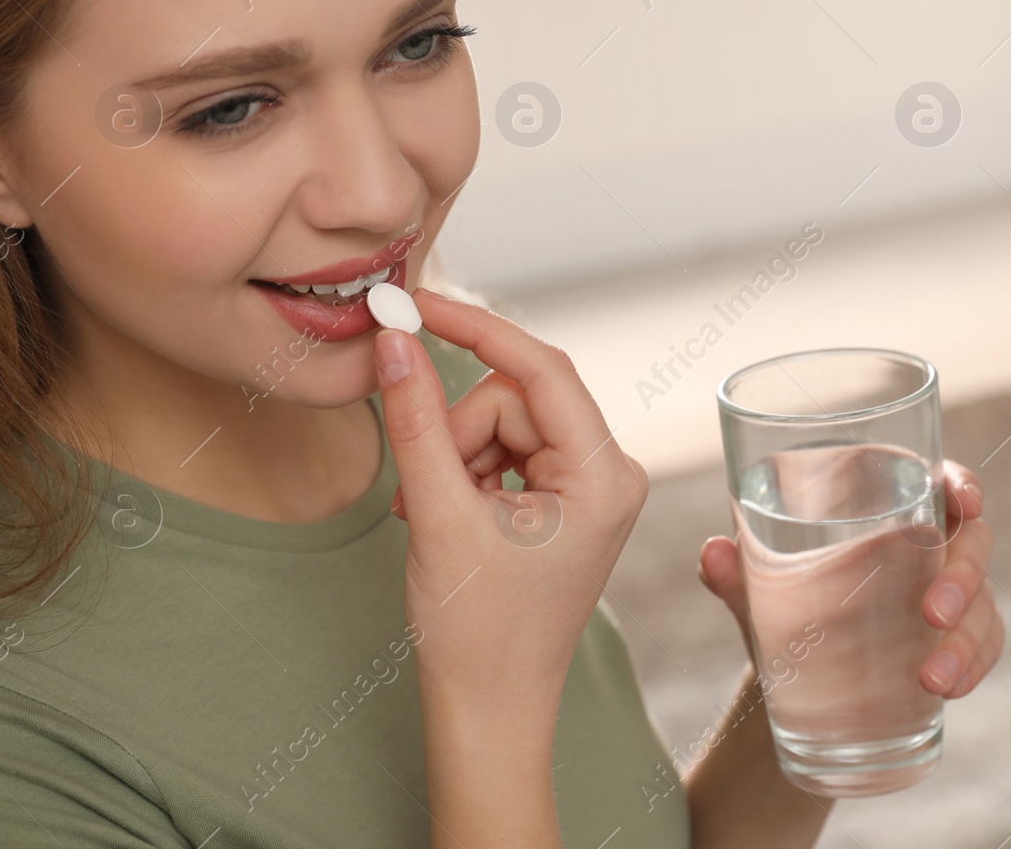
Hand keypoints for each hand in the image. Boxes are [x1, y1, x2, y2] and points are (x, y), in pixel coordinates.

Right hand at [377, 289, 648, 700]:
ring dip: (456, 456)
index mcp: (605, 474)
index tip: (417, 301)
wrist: (489, 709)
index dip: (475, 327)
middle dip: (458, 430)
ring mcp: (592, 485)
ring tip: (439, 517)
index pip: (541, 367)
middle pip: (516, 395)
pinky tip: (451, 517)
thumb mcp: (437, 513)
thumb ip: (416, 420)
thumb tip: (397, 340)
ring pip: (504, 419)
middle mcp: (613, 471)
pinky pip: (508, 447)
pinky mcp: (569, 498)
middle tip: (428, 492)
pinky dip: (466, 472)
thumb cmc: (475, 631)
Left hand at [698, 457, 1002, 698]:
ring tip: (931, 681)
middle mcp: (929, 546)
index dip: (964, 484)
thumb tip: (711, 553)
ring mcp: (952, 593)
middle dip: (962, 577)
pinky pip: (985, 646)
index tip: (966, 502)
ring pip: (983, 603)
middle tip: (930, 614)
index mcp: (889, 509)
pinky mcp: (959, 639)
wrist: (794, 679)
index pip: (941, 479)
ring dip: (966, 640)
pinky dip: (973, 667)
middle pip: (973, 543)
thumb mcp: (756, 591)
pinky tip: (948, 691)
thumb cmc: (782, 607)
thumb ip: (734, 572)